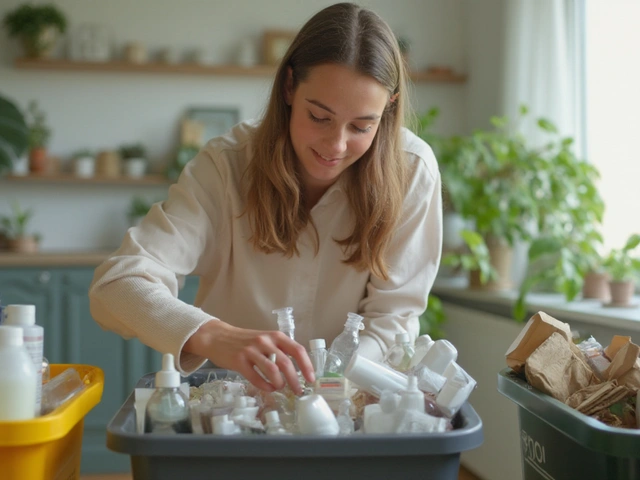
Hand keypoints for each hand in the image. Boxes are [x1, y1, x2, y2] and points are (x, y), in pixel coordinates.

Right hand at [183, 320, 314, 393]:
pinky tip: (268, 389)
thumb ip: (280, 351)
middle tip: (298, 391)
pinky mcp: (239, 361)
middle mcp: (265, 342)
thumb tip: (298, 370)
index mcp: (275, 336)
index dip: (307, 366)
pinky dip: (265, 386)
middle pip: (286, 363)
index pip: (297, 350)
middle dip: (295, 380)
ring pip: (272, 371)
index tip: (311, 379)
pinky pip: (255, 378)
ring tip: (280, 388)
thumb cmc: (245, 341)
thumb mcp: (266, 340)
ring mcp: (251, 351)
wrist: (218, 337)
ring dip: (279, 384)